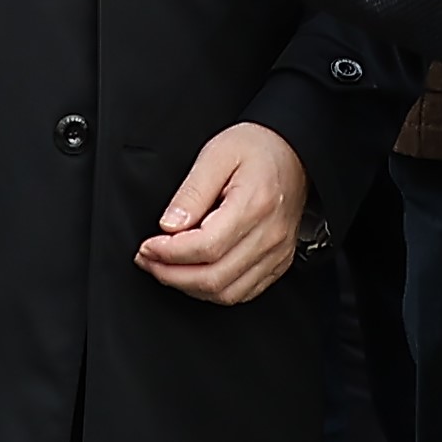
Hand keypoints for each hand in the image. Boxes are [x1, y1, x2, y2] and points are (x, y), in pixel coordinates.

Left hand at [136, 119, 308, 302]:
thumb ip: (191, 192)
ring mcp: (277, 253)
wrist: (294, 152)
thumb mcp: (216, 155)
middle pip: (214, 277)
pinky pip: (243, 292)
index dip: (170, 253)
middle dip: (171, 275)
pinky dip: (213, 291)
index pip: (206, 246)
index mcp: (254, 205)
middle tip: (148, 261)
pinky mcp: (278, 262)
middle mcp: (270, 236)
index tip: (147, 247)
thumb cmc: (256, 148)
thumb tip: (169, 226)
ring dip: (189, 287)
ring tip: (165, 269)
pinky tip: (194, 275)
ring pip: (227, 293)